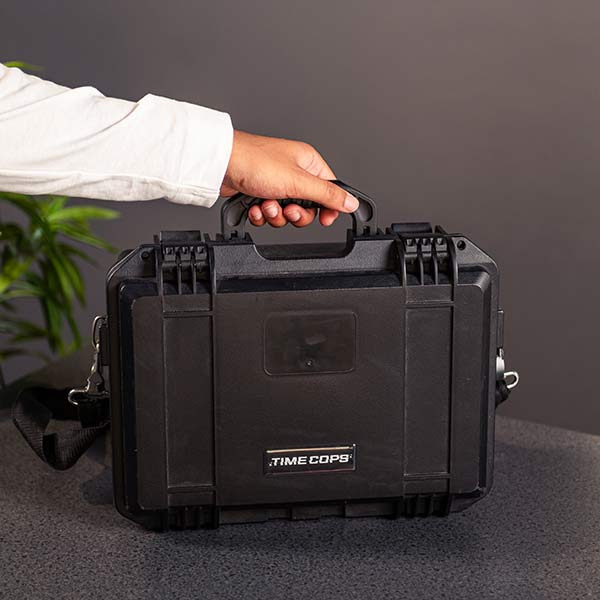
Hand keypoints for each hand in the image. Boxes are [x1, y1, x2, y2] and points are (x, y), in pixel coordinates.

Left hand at [220, 130, 358, 227]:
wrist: (221, 166)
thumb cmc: (255, 162)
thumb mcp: (299, 182)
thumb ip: (327, 195)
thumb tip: (351, 202)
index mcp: (309, 164)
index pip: (329, 191)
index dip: (327, 208)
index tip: (323, 220)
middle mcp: (294, 173)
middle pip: (308, 207)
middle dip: (295, 214)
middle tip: (286, 208)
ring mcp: (276, 184)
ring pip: (287, 213)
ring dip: (275, 215)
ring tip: (265, 204)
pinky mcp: (260, 193)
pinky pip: (269, 214)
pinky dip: (261, 214)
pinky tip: (254, 206)